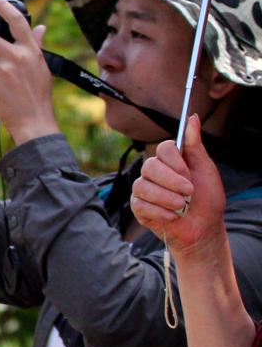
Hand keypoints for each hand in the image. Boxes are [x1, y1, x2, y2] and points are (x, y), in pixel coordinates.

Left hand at [0, 0, 59, 144]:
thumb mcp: (41, 68)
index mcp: (32, 50)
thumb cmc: (37, 96)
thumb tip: (41, 28)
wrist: (34, 121)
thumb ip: (37, 46)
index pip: (17, 21)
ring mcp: (6, 67)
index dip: (3, 6)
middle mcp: (19, 55)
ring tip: (0, 82)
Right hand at [134, 115, 228, 256]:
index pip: (163, 148)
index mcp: (170, 161)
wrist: (204, 229)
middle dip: (172, 182)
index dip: (175, 162)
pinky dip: (160, 211)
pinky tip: (172, 217)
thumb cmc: (207, 200)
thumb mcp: (206, 169)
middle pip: (150, 166)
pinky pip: (140, 204)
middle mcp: (154, 173)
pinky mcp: (138, 207)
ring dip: (167, 198)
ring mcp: (144, 189)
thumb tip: (193, 117)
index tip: (189, 174)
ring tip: (182, 207)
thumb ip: (195, 144)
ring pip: (143, 186)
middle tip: (188, 193)